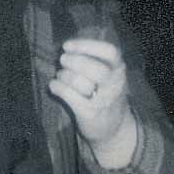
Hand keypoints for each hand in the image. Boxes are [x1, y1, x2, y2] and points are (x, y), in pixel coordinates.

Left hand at [49, 36, 139, 157]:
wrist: (114, 128)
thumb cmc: (106, 94)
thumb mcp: (110, 75)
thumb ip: (95, 60)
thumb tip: (67, 48)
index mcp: (119, 70)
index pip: (109, 52)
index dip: (86, 45)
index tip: (67, 45)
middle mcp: (115, 85)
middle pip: (94, 68)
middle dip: (73, 61)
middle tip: (62, 60)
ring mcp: (103, 101)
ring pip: (79, 81)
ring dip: (64, 75)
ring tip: (61, 76)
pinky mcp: (90, 113)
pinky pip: (69, 95)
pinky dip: (57, 87)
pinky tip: (54, 86)